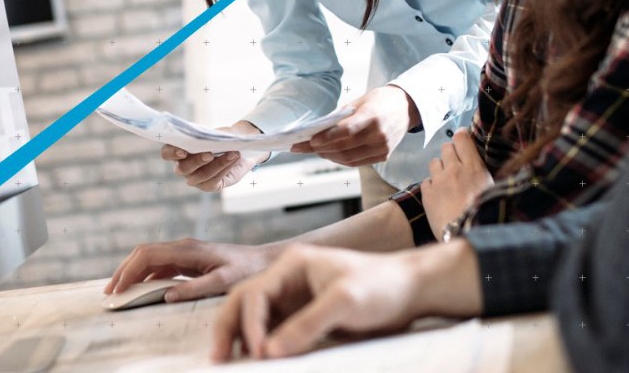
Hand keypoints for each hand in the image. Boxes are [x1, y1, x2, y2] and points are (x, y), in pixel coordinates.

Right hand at [105, 238, 278, 302]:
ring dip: (132, 273)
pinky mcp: (189, 259)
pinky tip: (141, 289)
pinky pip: (160, 265)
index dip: (129, 271)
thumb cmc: (248, 270)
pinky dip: (146, 276)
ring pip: (149, 258)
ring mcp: (185, 252)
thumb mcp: (224, 281)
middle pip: (143, 253)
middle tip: (110, 293)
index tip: (117, 289)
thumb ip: (196, 288)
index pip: (148, 255)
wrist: (265, 261)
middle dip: (124, 271)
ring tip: (120, 292)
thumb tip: (166, 295)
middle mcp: (183, 246)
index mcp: (188, 249)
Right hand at [162, 121, 267, 191]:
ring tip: (233, 153)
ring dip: (218, 163)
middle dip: (197, 161)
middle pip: (183, 168)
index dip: (172, 153)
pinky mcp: (208, 186)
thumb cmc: (221, 138)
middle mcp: (183, 167)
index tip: (183, 151)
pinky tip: (234, 158)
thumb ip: (211, 135)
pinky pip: (214, 181)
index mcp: (178, 150)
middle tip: (210, 154)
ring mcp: (194, 178)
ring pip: (201, 175)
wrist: (239, 148)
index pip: (167, 153)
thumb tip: (214, 137)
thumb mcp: (216, 133)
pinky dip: (225, 168)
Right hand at [212, 241, 484, 360]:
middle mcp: (286, 280)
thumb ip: (307, 324)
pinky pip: (273, 332)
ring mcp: (293, 299)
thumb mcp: (345, 302)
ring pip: (253, 319)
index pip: (255, 294)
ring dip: (240, 339)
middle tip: (218, 360)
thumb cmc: (382, 285)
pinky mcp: (303, 317)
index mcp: (291, 265)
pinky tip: (259, 362)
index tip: (259, 353)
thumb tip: (271, 351)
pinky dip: (261, 346)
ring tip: (229, 364)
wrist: (410, 290)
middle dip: (228, 330)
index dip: (250, 325)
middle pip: (243, 302)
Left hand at [290, 85, 414, 165]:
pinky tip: (329, 154)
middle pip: (344, 147)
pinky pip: (357, 162)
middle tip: (302, 147)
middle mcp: (380, 134)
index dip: (327, 137)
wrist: (407, 107)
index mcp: (373, 116)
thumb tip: (317, 131)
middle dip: (320, 149)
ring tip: (313, 151)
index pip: (346, 131)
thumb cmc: (379, 101)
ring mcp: (383, 147)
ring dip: (328, 156)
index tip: (310, 140)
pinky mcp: (384, 156)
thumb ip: (341, 117)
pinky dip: (341, 160)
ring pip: (349, 158)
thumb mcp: (360, 102)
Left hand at [422, 128, 492, 238]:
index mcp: (474, 168)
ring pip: (434, 162)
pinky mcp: (427, 193)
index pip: (462, 138)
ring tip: (447, 182)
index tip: (463, 140)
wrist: (466, 235)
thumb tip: (485, 168)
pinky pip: (426, 180)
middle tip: (456, 166)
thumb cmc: (487, 215)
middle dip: (450, 154)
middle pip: (446, 147)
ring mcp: (439, 181)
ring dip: (440, 168)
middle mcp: (454, 170)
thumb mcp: (494, 191)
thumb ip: (485, 175)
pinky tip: (439, 195)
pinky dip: (432, 185)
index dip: (461, 137)